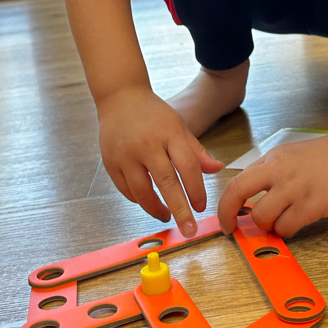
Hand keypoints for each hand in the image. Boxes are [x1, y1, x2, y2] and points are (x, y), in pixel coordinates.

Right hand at [97, 87, 223, 235]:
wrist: (120, 98)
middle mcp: (147, 144)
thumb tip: (217, 169)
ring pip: (142, 191)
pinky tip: (149, 201)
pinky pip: (126, 190)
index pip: (187, 166)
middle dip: (180, 210)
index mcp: (169, 133)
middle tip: (189, 230)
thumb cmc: (153, 114)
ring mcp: (126, 154)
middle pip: (166, 183)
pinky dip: (139, 200)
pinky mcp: (111, 162)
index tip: (201, 207)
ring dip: (156, 209)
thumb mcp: (179, 126)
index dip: (196, 190)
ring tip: (167, 216)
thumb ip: (197, 151)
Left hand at [218, 130, 327, 237]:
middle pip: (238, 195)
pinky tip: (296, 222)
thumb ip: (269, 173)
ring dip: (268, 226)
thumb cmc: (325, 156)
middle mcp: (279, 172)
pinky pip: (287, 227)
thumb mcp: (289, 155)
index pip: (236, 183)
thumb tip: (249, 197)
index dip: (224, 206)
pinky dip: (287, 230)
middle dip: (231, 216)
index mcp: (271, 160)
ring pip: (263, 218)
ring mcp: (295, 189)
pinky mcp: (312, 205)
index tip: (226, 220)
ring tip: (281, 220)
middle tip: (237, 229)